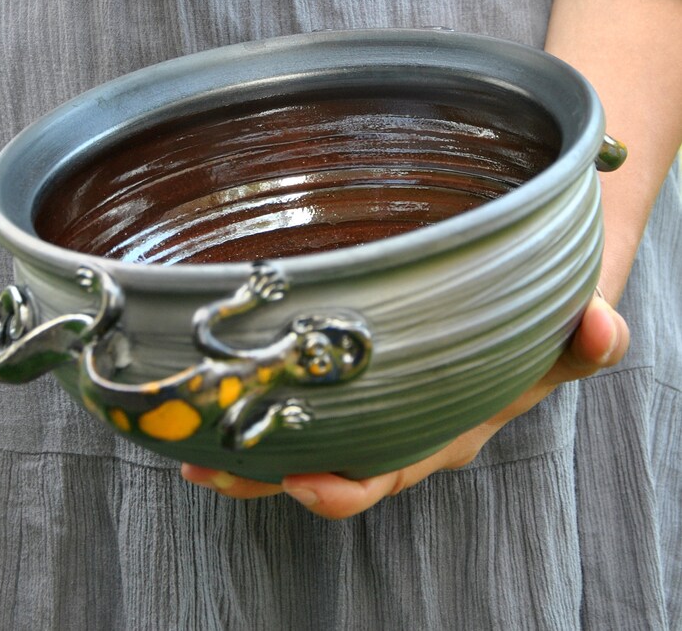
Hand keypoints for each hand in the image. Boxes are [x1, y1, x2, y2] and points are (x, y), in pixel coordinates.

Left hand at [181, 289, 628, 519]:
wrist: (525, 298)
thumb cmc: (540, 320)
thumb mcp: (569, 333)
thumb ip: (587, 341)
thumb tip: (603, 325)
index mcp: (442, 432)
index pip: (388, 471)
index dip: (346, 485)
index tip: (304, 481)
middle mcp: (395, 426)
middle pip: (321, 463)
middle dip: (261, 473)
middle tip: (205, 466)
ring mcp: (367, 398)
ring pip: (295, 430)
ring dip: (240, 436)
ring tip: (181, 431)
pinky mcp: (346, 365)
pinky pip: (295, 388)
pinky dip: (252, 390)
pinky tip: (209, 377)